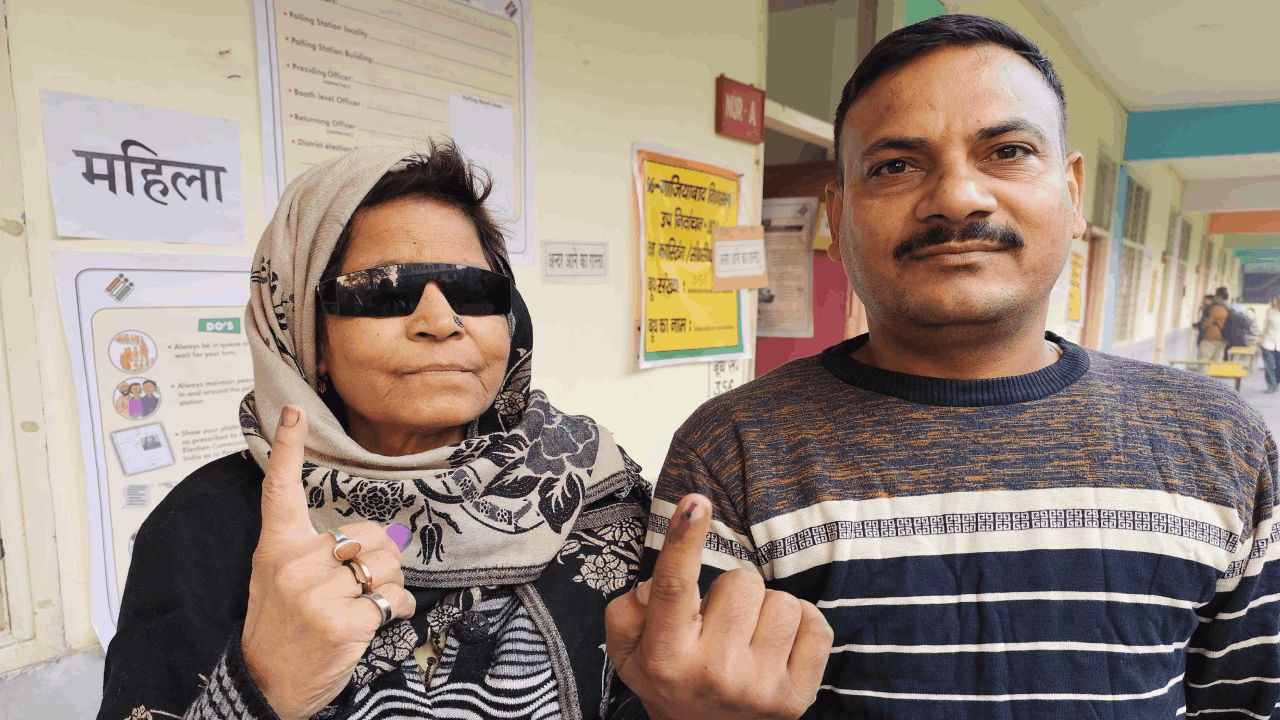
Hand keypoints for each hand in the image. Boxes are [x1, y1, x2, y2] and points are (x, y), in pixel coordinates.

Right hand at [240, 406, 415, 719]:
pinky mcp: (344, 623)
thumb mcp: (279, 579)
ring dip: (391, 585)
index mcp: (277, 547)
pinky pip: (394, 599)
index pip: (281, 491)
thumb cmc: (281, 627)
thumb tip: (373, 536)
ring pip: (387, 566)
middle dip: (381, 558)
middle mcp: (295, 565)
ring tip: (367, 603)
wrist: (266, 684)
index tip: (295, 413)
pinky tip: (384, 619)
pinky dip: (400, 608)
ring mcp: (317, 595)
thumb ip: (314, 550)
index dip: (289, 448)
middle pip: (370, 535)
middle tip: (363, 583)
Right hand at [604, 494, 832, 719]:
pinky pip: (815, 625)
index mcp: (666, 657)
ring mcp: (758, 689)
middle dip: (732, 591)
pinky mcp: (796, 698)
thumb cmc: (669, 678)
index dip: (684, 539)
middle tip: (719, 621)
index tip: (695, 502)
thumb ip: (627, 609)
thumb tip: (660, 577)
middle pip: (741, 581)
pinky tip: (776, 646)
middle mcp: (713, 674)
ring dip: (766, 610)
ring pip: (782, 602)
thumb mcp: (628, 650)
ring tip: (748, 636)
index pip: (675, 587)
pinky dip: (800, 626)